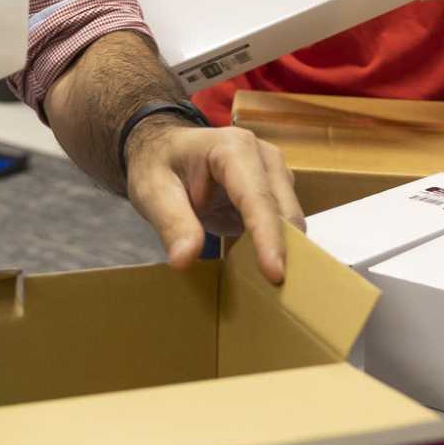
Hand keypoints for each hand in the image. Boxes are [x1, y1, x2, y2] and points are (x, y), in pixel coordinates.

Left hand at [123, 119, 304, 284]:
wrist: (164, 150)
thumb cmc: (158, 164)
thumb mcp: (152, 192)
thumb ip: (172, 223)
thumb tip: (185, 259)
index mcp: (233, 150)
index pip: (257, 198)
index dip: (268, 237)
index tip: (275, 274)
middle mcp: (263, 157)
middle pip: (284, 211)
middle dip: (284, 250)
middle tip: (277, 295)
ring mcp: (274, 173)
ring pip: (290, 220)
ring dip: (283, 250)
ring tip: (268, 285)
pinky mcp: (275, 192)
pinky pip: (284, 225)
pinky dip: (275, 247)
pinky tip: (262, 268)